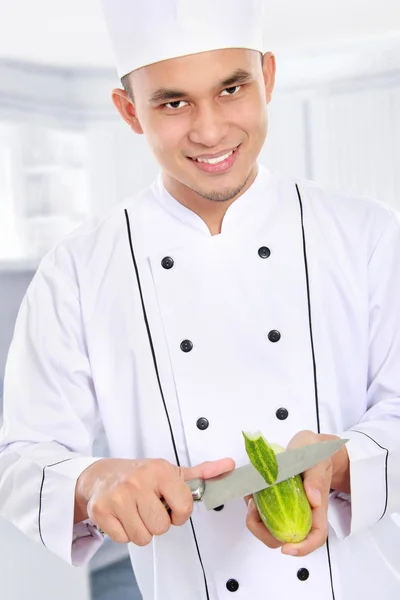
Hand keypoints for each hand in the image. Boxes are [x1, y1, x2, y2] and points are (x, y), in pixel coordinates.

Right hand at [75, 456, 234, 545]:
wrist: (101, 475)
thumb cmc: (140, 475)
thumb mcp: (171, 471)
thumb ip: (202, 473)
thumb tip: (229, 466)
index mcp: (160, 471)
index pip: (184, 507)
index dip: (179, 513)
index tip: (171, 505)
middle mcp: (138, 481)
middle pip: (162, 527)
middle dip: (158, 522)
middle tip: (150, 507)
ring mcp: (118, 496)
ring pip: (143, 537)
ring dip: (141, 529)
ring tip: (136, 512)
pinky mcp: (101, 510)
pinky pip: (124, 539)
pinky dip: (124, 532)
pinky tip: (123, 516)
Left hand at [246, 430, 348, 556]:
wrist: (307, 446)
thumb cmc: (315, 453)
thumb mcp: (317, 459)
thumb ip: (316, 478)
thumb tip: (314, 499)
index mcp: (317, 508)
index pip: (316, 536)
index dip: (303, 547)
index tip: (286, 548)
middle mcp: (302, 513)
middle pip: (287, 538)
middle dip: (266, 532)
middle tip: (254, 510)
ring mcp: (288, 508)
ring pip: (271, 528)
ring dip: (257, 521)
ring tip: (251, 499)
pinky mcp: (276, 501)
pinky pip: (263, 513)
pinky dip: (254, 508)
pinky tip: (251, 493)